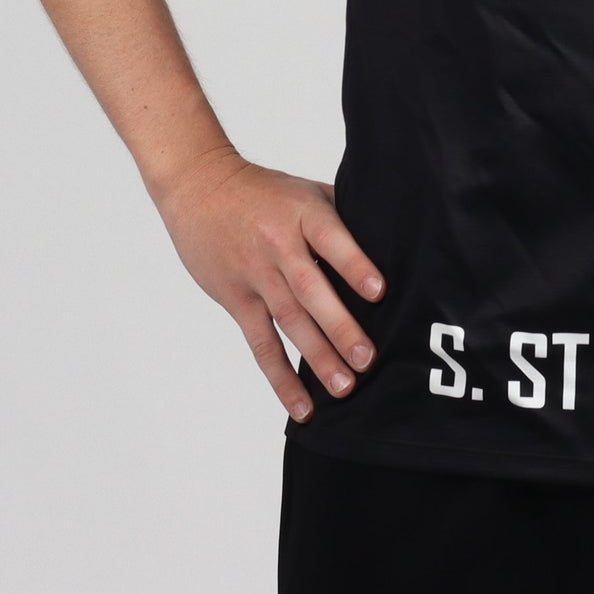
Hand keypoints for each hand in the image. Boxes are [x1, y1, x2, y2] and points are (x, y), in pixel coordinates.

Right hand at [151, 147, 386, 421]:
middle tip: (367, 360)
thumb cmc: (265, 192)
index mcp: (303, 214)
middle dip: (340, 327)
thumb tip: (391, 240)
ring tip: (344, 387)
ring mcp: (256, 275)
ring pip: (289, 322)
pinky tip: (301, 404)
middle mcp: (279, 246)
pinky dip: (280, 376)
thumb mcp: (307, 191)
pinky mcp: (237, 299)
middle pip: (311, 290)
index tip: (379, 292)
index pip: (332, 240)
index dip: (355, 265)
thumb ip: (342, 216)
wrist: (201, 188)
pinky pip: (261, 343)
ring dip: (316, 358)